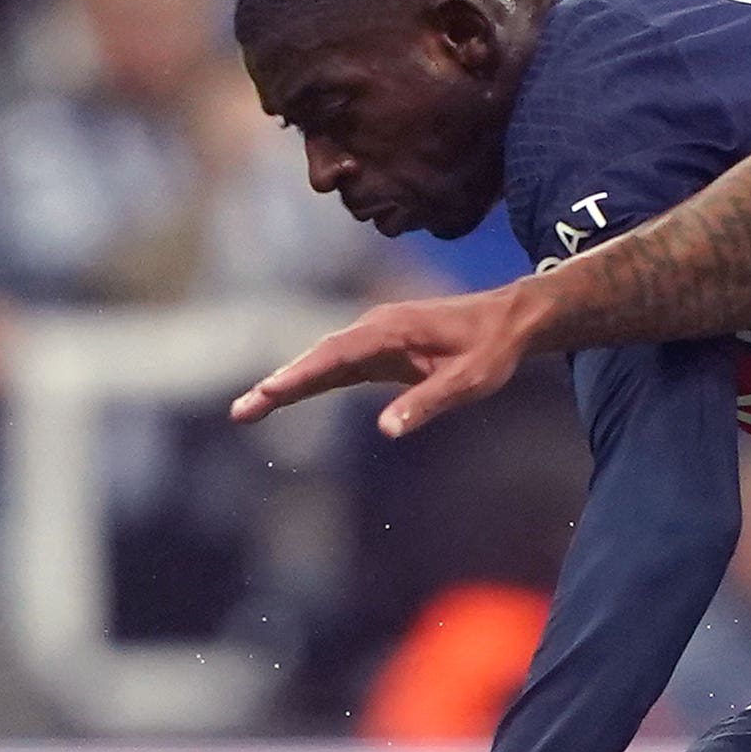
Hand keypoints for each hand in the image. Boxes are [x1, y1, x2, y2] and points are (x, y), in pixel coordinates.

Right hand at [232, 282, 532, 434]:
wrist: (508, 321)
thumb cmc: (491, 350)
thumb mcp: (468, 381)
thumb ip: (427, 402)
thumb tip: (386, 430)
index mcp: (391, 330)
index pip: (335, 355)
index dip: (300, 375)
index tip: (269, 392)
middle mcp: (374, 328)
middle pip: (316, 358)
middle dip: (278, 385)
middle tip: (242, 411)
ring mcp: (373, 338)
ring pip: (321, 362)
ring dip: (286, 385)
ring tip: (249, 410)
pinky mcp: (378, 351)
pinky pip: (337, 367)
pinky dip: (309, 381)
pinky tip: (284, 398)